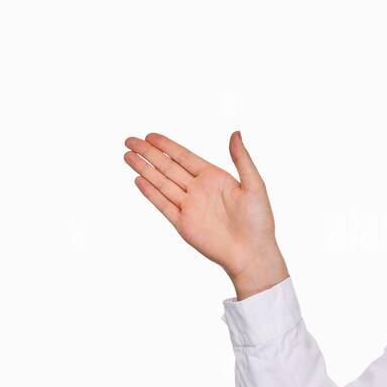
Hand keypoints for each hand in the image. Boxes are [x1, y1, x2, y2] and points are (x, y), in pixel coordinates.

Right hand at [122, 130, 287, 294]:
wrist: (252, 253)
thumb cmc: (259, 221)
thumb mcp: (254, 185)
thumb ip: (242, 159)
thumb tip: (236, 132)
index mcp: (214, 178)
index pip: (184, 157)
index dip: (166, 146)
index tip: (150, 135)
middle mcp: (198, 190)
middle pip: (168, 167)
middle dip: (148, 154)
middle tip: (130, 140)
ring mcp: (189, 207)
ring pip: (161, 183)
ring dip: (145, 169)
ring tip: (128, 156)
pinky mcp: (183, 224)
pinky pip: (163, 205)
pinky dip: (150, 193)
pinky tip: (138, 180)